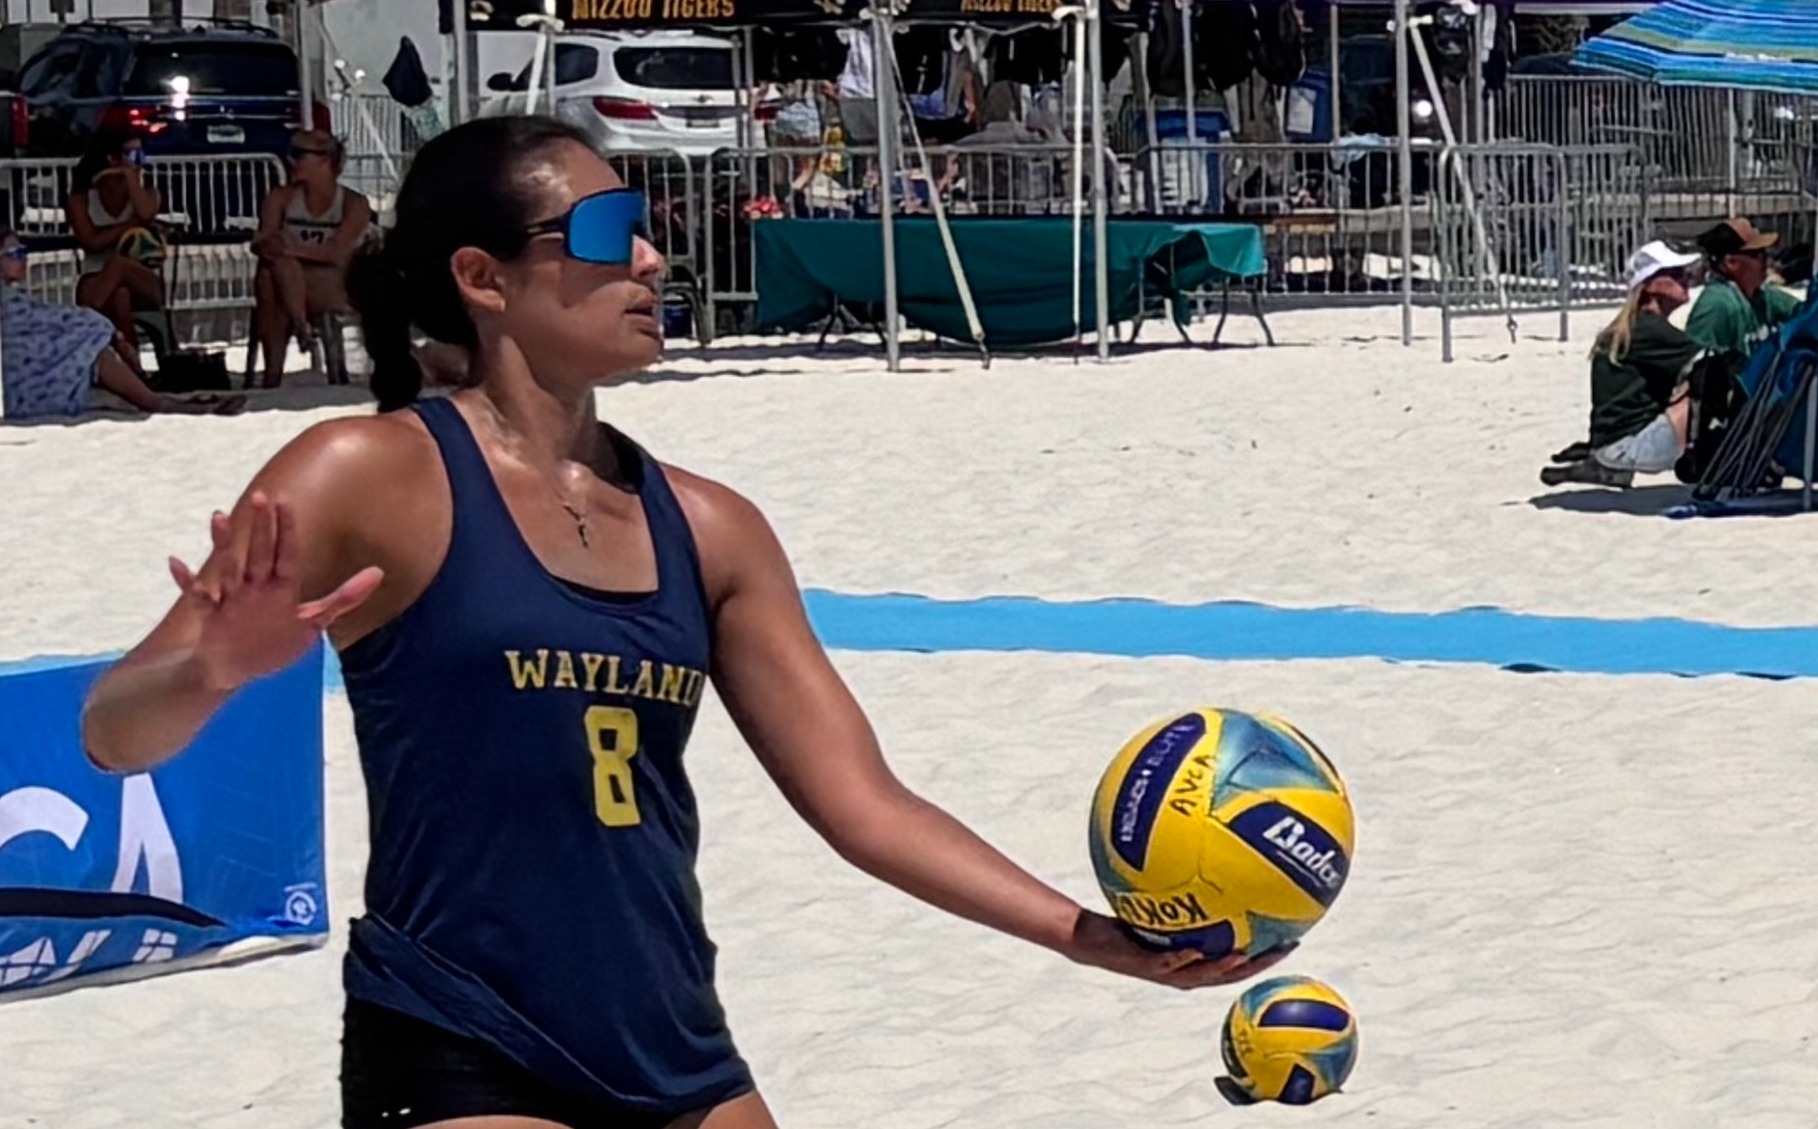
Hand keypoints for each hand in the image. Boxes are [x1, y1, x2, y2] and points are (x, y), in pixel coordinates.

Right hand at [169, 492, 381, 691]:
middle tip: (261, 496)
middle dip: (261, 527)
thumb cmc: (276, 642)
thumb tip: (379, 573)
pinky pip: (196, 596)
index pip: (286, 554)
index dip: (287, 530)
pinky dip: (186, 580)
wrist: (238, 668)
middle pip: (259, 553)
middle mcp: (255, 588)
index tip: (287, 502)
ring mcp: (232, 600)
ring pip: (228, 568)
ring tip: (218, 517)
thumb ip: (345, 597)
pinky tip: (174, 561)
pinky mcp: (212, 616)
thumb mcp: (313, 621)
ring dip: (223, 544)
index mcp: (280, 587)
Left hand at [1064, 909, 1296, 989]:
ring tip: (1245, 956)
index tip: (1293, 938)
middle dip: (1257, 963)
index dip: (1265, 954)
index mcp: (1193, 960)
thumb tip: (1203, 854)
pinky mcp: (1138, 964)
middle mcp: (1183, 969)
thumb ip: (1182, 887)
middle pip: (1228, 973)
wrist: (1086, 938)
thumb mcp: (1156, 901)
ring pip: (1200, 975)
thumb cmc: (1124, 921)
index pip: (1237, 961)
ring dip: (1223, 968)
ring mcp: (1162, 970)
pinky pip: (1162, 964)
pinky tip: (1192, 950)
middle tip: (1283, 948)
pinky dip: (1178, 960)